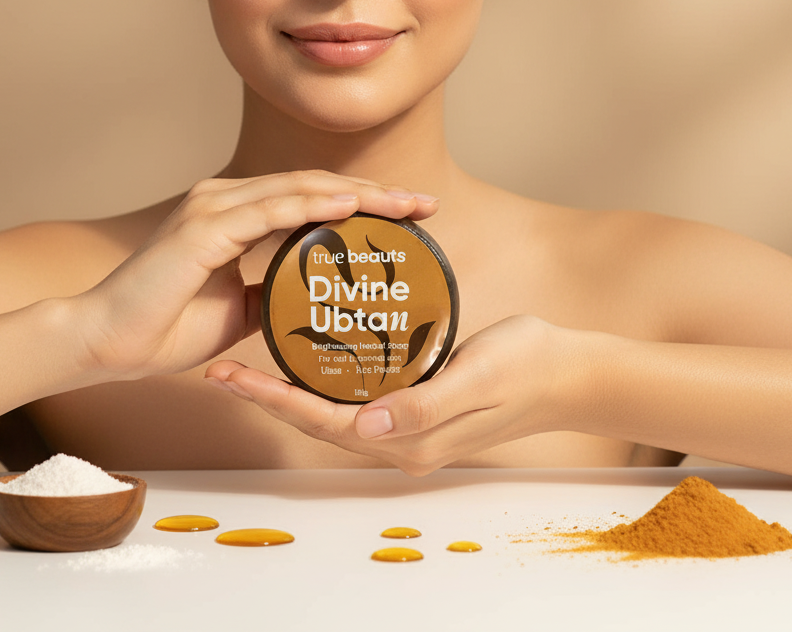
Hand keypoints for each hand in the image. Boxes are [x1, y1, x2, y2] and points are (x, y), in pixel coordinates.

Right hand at [74, 171, 438, 381]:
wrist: (106, 342)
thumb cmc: (166, 326)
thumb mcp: (240, 309)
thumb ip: (273, 292)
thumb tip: (310, 299)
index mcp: (236, 213)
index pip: (312, 199)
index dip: (364, 203)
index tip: (409, 215)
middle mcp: (227, 199)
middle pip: (316, 186)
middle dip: (375, 194)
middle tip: (424, 204)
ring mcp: (214, 207)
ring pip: (301, 189)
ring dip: (358, 195)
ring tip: (404, 203)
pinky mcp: (203, 227)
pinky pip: (269, 210)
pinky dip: (313, 205)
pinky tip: (351, 206)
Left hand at [205, 314, 570, 474]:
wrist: (568, 372)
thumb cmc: (528, 366)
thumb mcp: (478, 377)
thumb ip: (425, 404)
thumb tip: (365, 428)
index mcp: (410, 440)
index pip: (323, 422)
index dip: (273, 399)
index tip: (231, 374)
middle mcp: (402, 439)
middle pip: (318, 419)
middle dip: (268, 395)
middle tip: (223, 365)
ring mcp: (410, 426)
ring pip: (335, 409)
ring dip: (292, 387)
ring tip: (254, 355)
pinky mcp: (418, 404)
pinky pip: (360, 394)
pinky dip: (329, 377)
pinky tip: (315, 351)